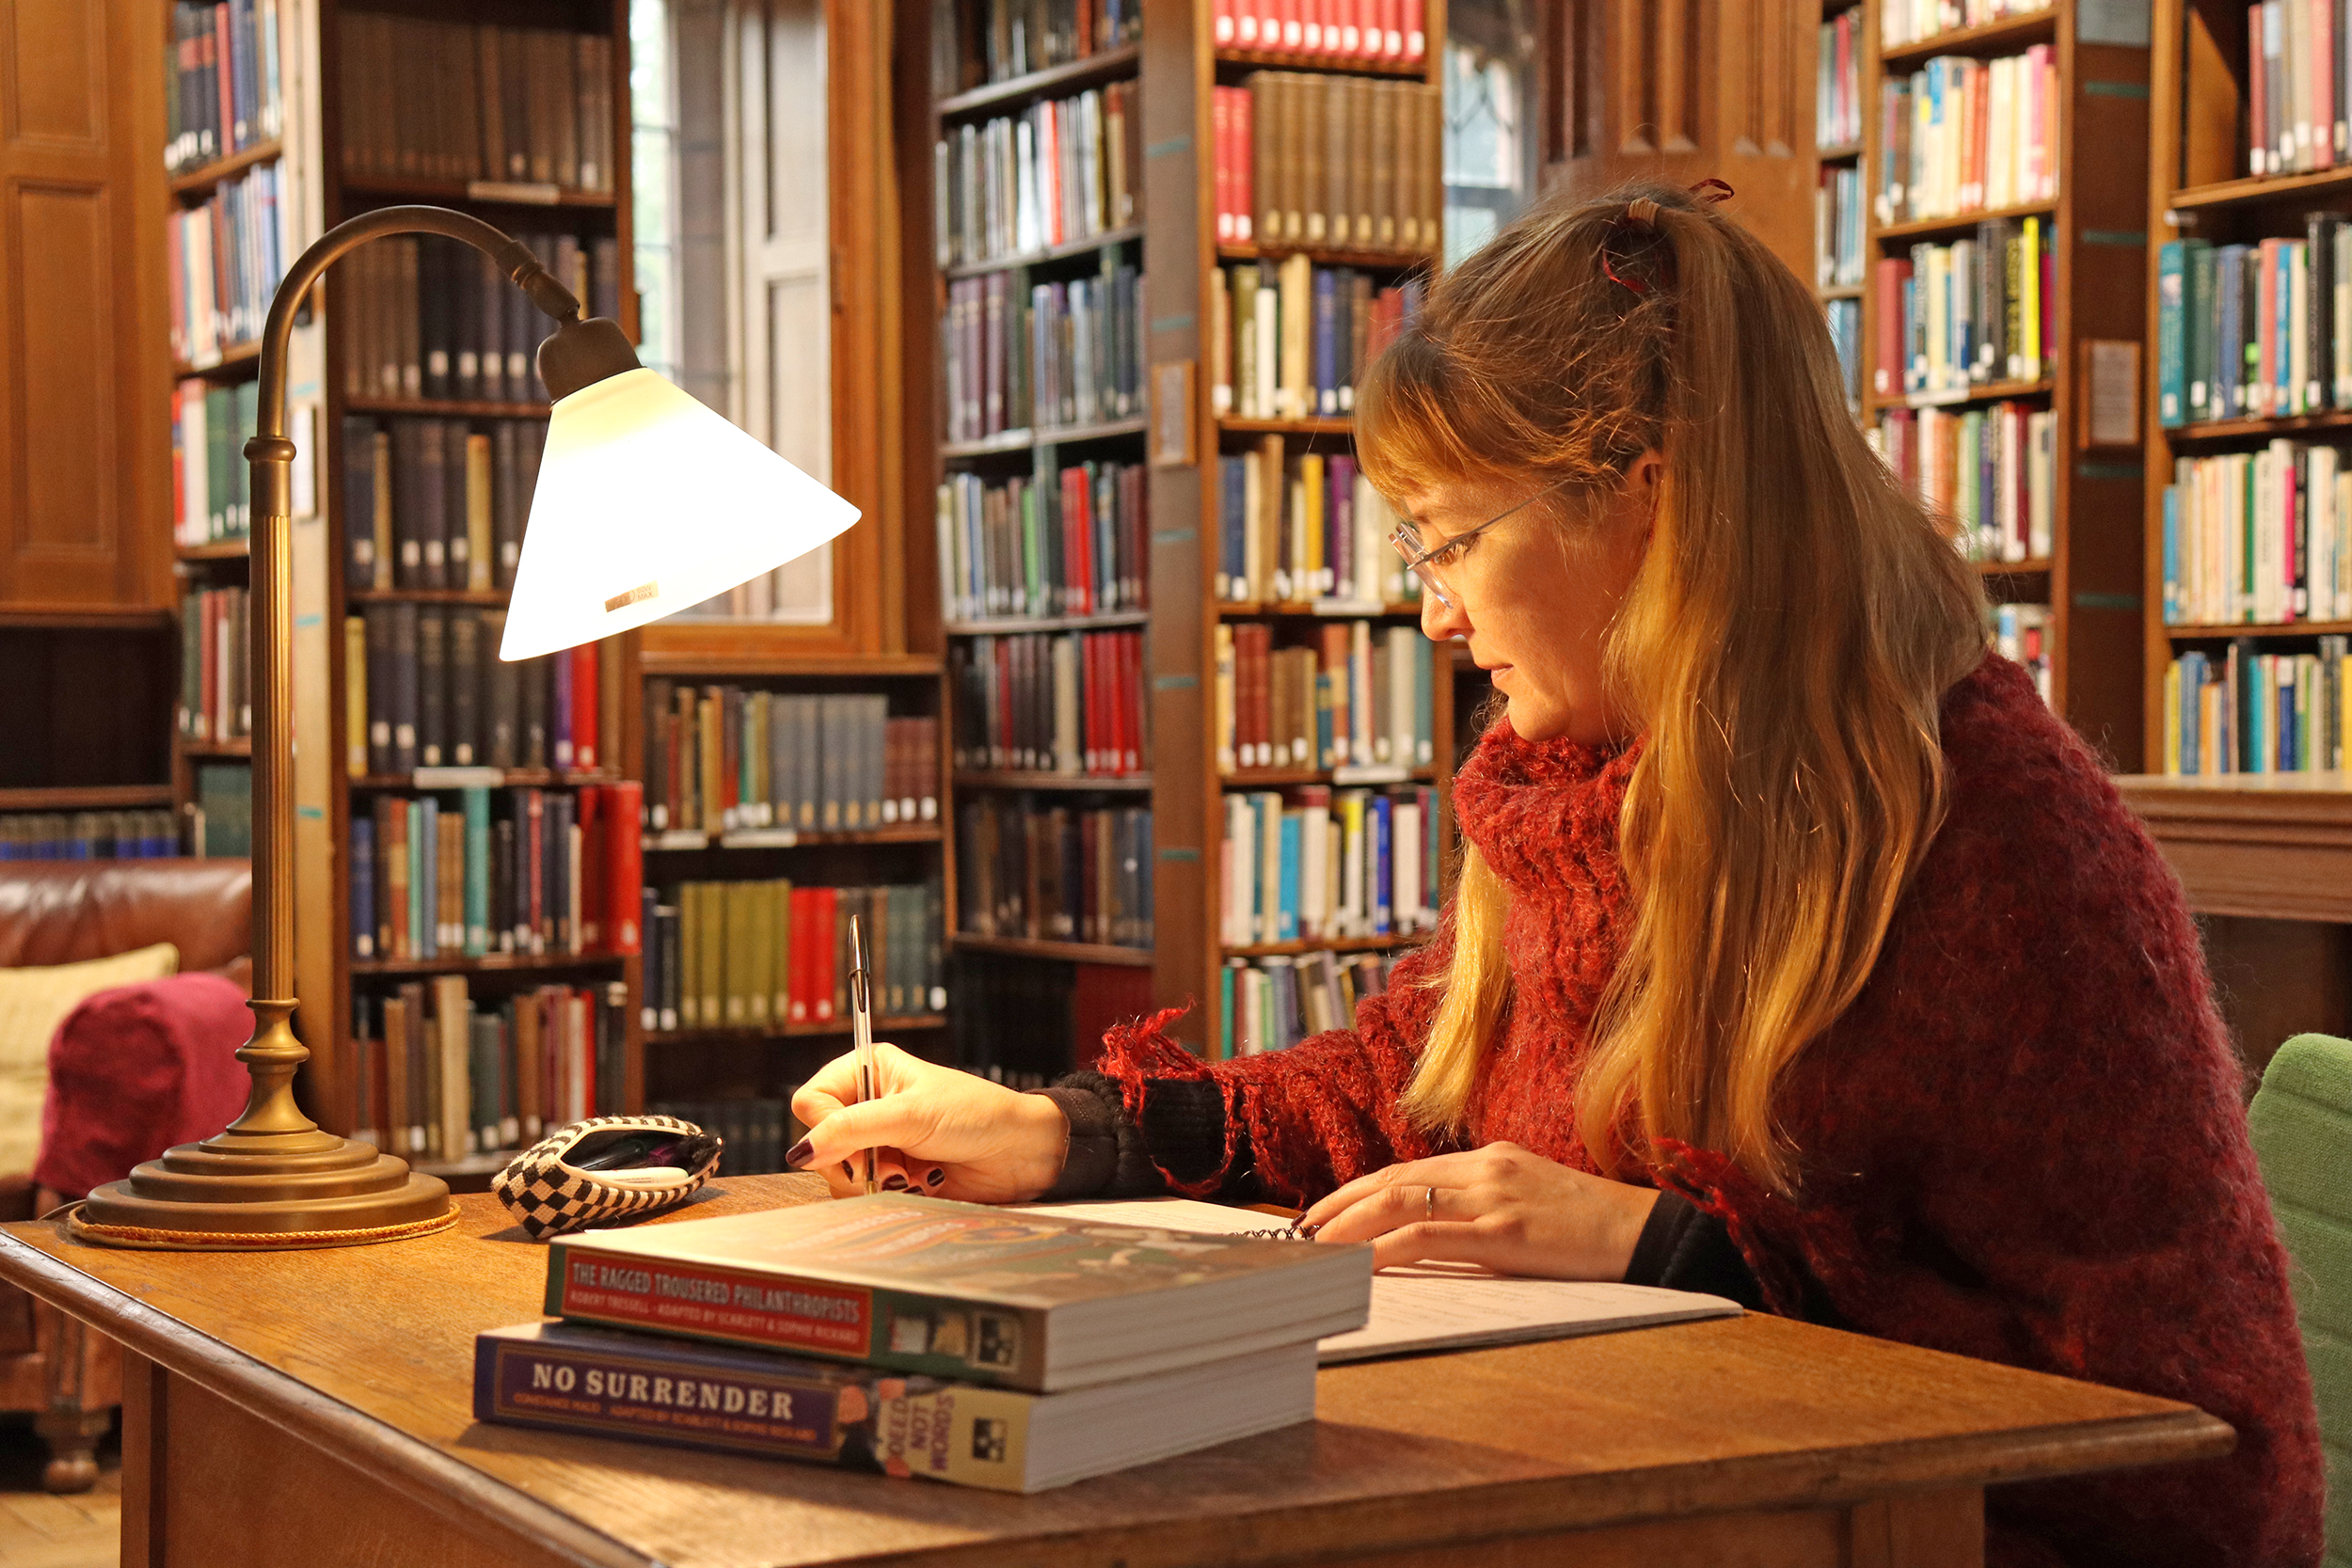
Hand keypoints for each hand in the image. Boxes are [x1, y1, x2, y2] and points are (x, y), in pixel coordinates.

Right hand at [787, 1043, 1068, 1203]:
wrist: (1020, 1152)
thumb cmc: (976, 1115)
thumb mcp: (911, 1115)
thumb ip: (852, 1129)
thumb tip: (801, 1152)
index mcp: (869, 1071)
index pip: (811, 1101)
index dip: (824, 1128)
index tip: (852, 1143)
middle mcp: (868, 1105)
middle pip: (821, 1144)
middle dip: (855, 1161)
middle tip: (891, 1163)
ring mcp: (879, 1142)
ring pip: (839, 1174)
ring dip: (875, 1180)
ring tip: (912, 1173)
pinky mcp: (892, 1173)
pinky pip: (865, 1194)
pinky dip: (890, 1193)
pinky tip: (921, 1183)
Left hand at [1298, 1142, 1661, 1277]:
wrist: (1646, 1234)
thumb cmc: (1592, 1229)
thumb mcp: (1531, 1203)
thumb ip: (1484, 1208)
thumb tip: (1432, 1234)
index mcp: (1491, 1159)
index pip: (1408, 1170)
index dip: (1359, 1190)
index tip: (1325, 1212)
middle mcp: (1485, 1168)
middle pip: (1393, 1178)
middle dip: (1340, 1204)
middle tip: (1303, 1230)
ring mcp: (1494, 1196)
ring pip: (1400, 1200)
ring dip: (1349, 1225)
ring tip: (1316, 1248)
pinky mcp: (1505, 1232)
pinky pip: (1429, 1234)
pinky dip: (1385, 1247)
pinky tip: (1360, 1263)